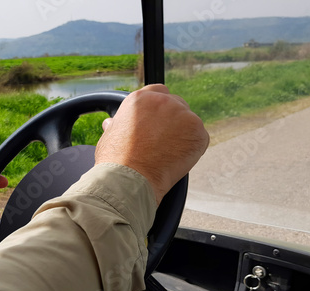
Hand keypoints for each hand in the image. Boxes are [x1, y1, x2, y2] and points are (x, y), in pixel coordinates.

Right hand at [95, 84, 208, 202]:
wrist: (129, 178)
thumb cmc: (115, 162)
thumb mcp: (109, 136)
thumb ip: (116, 125)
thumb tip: (111, 123)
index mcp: (140, 98)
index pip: (158, 93)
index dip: (159, 109)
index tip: (157, 123)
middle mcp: (163, 101)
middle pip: (177, 105)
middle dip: (173, 122)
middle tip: (164, 143)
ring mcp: (182, 115)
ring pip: (189, 122)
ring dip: (183, 136)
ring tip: (168, 156)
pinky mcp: (197, 131)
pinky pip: (199, 138)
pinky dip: (193, 149)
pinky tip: (177, 160)